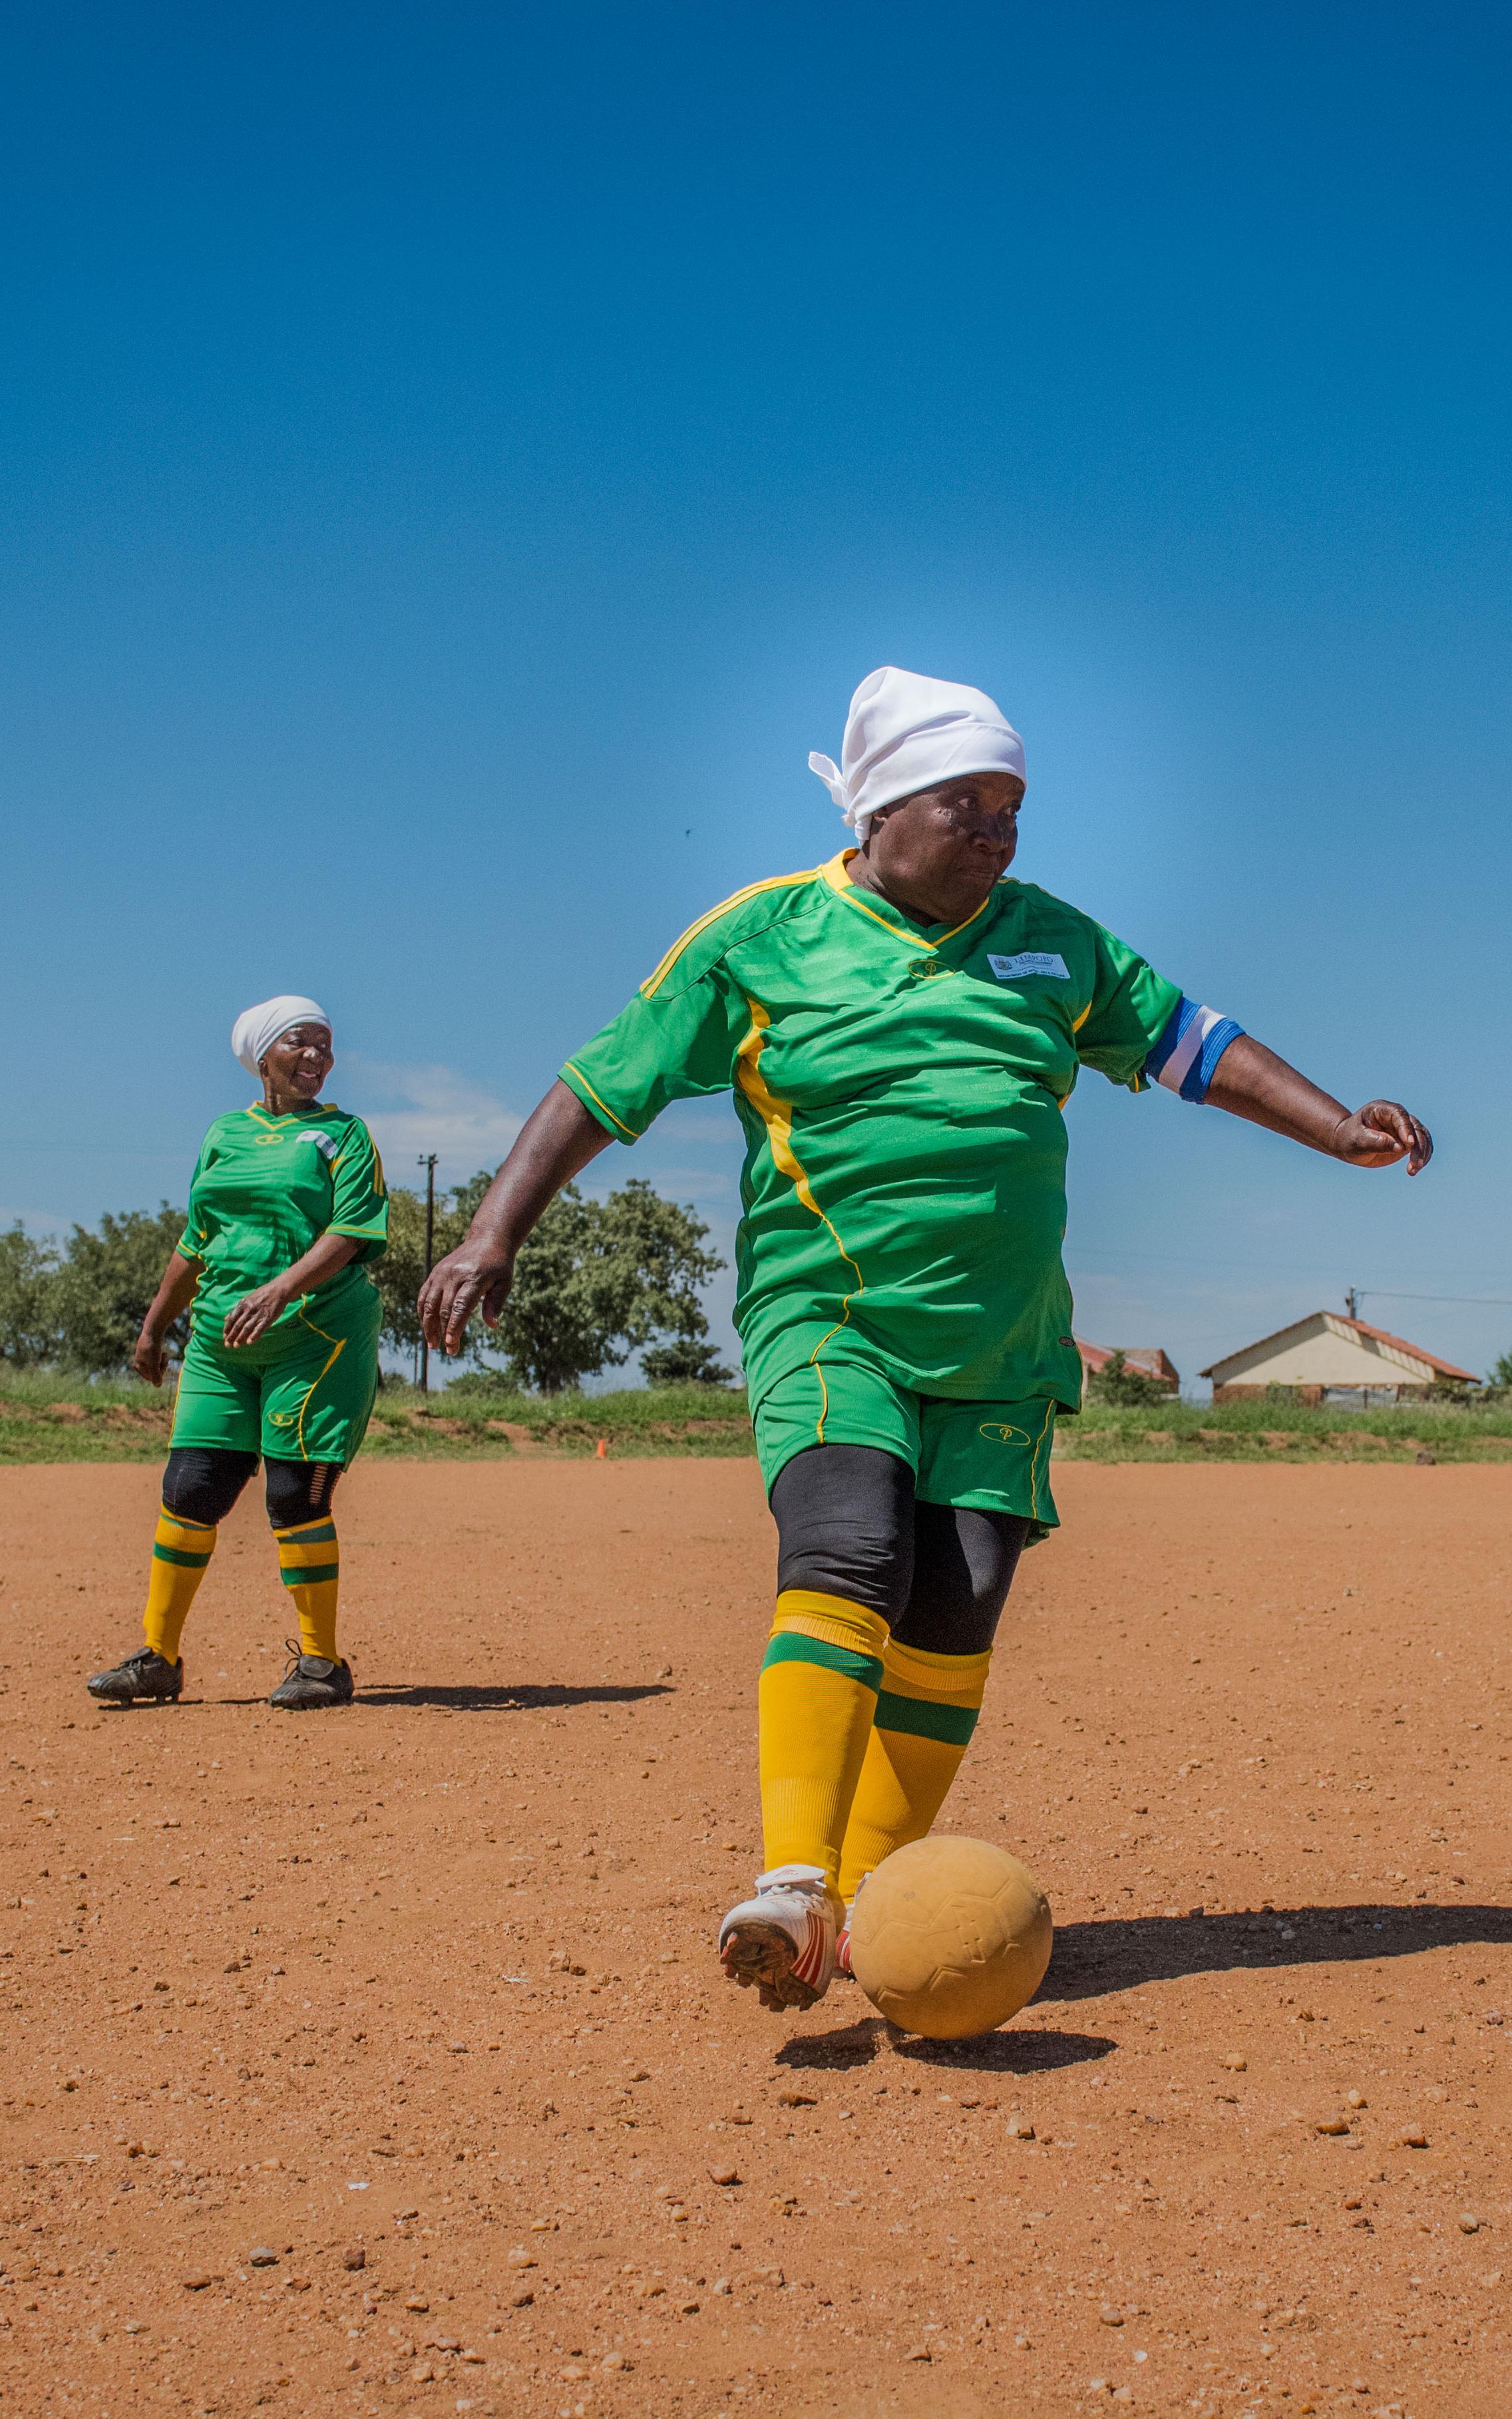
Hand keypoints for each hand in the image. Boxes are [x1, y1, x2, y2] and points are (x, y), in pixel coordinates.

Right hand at [132, 1325, 168, 1387]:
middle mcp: (138, 1362)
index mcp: (136, 1366)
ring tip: (163, 1353)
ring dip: (163, 1361)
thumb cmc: (153, 1348)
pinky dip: (162, 1357)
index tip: (161, 1364)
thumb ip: (156, 1375)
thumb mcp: (154, 1363)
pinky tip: (163, 1351)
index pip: (151, 1378)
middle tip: (163, 1357)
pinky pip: (158, 1360)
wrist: (154, 1330)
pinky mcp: (149, 1353)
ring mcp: (144, 1358)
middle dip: (161, 1366)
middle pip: (154, 1372)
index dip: (159, 1373)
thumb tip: (158, 1386)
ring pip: (158, 1366)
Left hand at [222, 1282, 292, 1347]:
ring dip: (240, 1338)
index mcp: (243, 1305)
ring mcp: (259, 1314)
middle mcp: (249, 1310)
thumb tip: (225, 1319)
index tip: (224, 1336)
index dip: (227, 1328)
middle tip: (227, 1345)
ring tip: (236, 1346)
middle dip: (232, 1335)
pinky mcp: (268, 1318)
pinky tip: (249, 1342)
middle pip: (238, 1325)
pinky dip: (254, 1335)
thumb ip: (237, 1310)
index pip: (232, 1318)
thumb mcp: (247, 1299)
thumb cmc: (262, 1295)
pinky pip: (260, 1328)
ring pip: (247, 1328)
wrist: (278, 1290)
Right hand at [418, 1240, 516, 1357]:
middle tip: (448, 1351)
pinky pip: (423, 1295)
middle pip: (444, 1309)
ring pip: (428, 1304)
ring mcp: (441, 1273)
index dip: (454, 1328)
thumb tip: (492, 1326)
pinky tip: (427, 1326)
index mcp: (474, 1278)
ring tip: (433, 1344)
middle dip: (443, 1332)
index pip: (460, 1308)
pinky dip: (422, 1312)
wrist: (486, 1239)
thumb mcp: (504, 1283)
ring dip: (428, 1326)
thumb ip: (496, 1303)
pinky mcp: (435, 1273)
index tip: (452, 1345)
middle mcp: (454, 1275)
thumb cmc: (498, 1265)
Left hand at [1330, 1100, 1432, 1174]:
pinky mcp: (1407, 1142)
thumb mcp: (1358, 1140)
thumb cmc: (1349, 1138)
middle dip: (1418, 1146)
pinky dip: (1422, 1157)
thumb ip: (1377, 1142)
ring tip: (1413, 1170)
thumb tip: (1400, 1147)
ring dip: (1422, 1153)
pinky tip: (1415, 1169)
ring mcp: (1404, 1129)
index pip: (1399, 1115)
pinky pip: (1421, 1147)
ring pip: (1422, 1137)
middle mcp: (1396, 1117)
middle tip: (1415, 1165)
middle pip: (1415, 1127)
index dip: (1406, 1127)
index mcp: (1382, 1110)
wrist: (1347, 1144)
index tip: (1408, 1143)